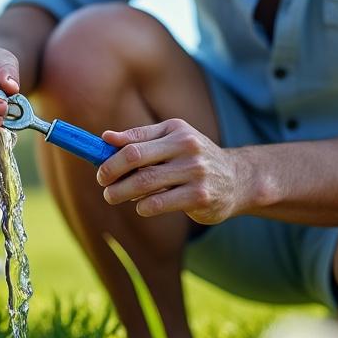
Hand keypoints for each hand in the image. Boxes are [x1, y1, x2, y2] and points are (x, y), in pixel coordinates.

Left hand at [96, 119, 246, 225]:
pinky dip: (144, 206)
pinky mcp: (200, 196)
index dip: (111, 156)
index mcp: (177, 131)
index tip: (98, 167)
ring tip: (112, 196)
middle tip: (103, 183)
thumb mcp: (172, 139)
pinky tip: (141, 206)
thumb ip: (140, 137)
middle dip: (112, 172)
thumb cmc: (195, 158)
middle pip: (136, 159)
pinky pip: (160, 202)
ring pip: (145, 182)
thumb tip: (105, 137)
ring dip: (122, 192)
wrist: (238, 180)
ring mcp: (195, 172)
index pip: (135, 141)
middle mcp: (188, 148)